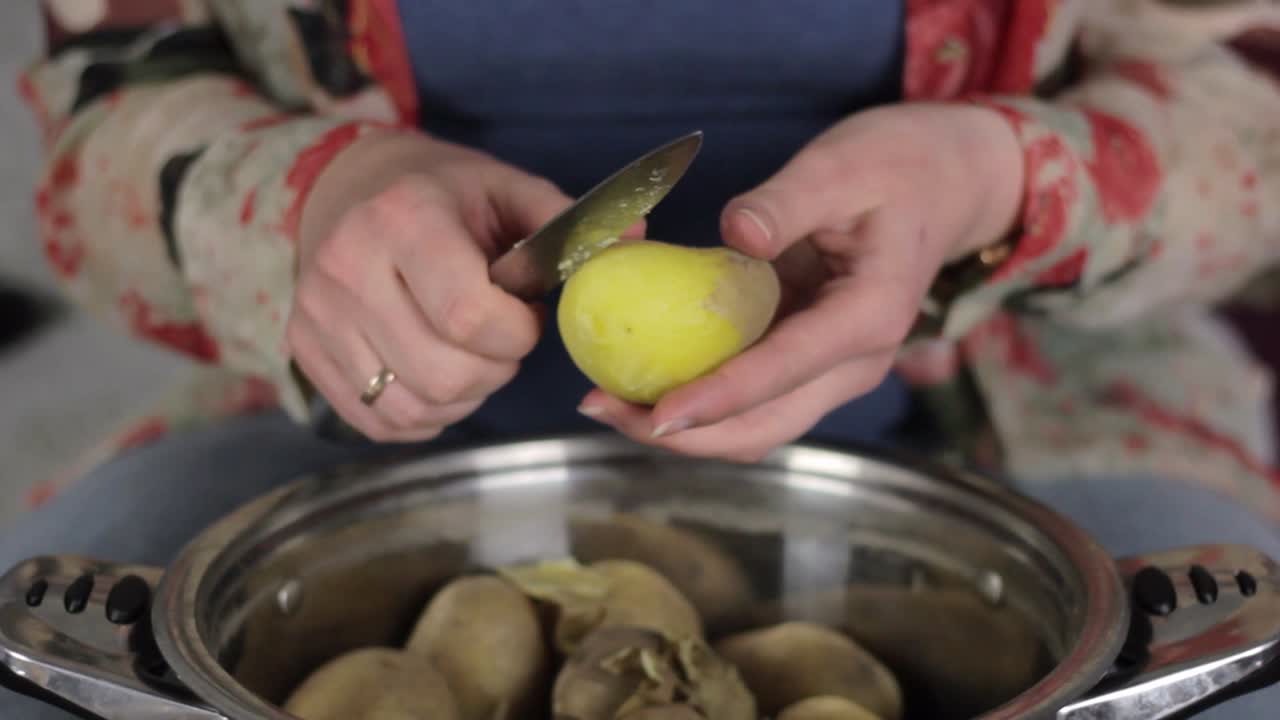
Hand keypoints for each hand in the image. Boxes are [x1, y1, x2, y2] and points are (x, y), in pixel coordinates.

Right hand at [287, 130, 570, 441]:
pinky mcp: (303, 352)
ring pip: (412, 406)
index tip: (526, 316)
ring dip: (462, 396)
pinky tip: (437, 373)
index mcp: (403, 220)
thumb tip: (635, 243)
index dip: (516, 335)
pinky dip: (424, 414)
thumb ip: (570, 224)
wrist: (346, 188)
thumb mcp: (507, 190)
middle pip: (443, 373)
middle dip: (495, 370)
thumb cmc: (443, 193)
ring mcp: (316, 316)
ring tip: (470, 354)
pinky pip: (378, 421)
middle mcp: (346, 269)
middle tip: (502, 340)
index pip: (467, 316)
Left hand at [580, 103, 1024, 460]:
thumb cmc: (896, 166)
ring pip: (754, 424)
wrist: (944, 182)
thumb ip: (787, 202)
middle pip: (764, 425)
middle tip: (602, 407)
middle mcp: (855, 361)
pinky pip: (750, 395)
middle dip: (684, 433)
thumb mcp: (841, 166)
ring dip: (685, 427)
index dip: (718, 397)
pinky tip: (642, 376)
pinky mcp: (808, 359)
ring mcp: (832, 368)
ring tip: (607, 401)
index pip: (785, 370)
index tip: (657, 414)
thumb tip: (733, 233)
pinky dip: (698, 397)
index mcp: (869, 316)